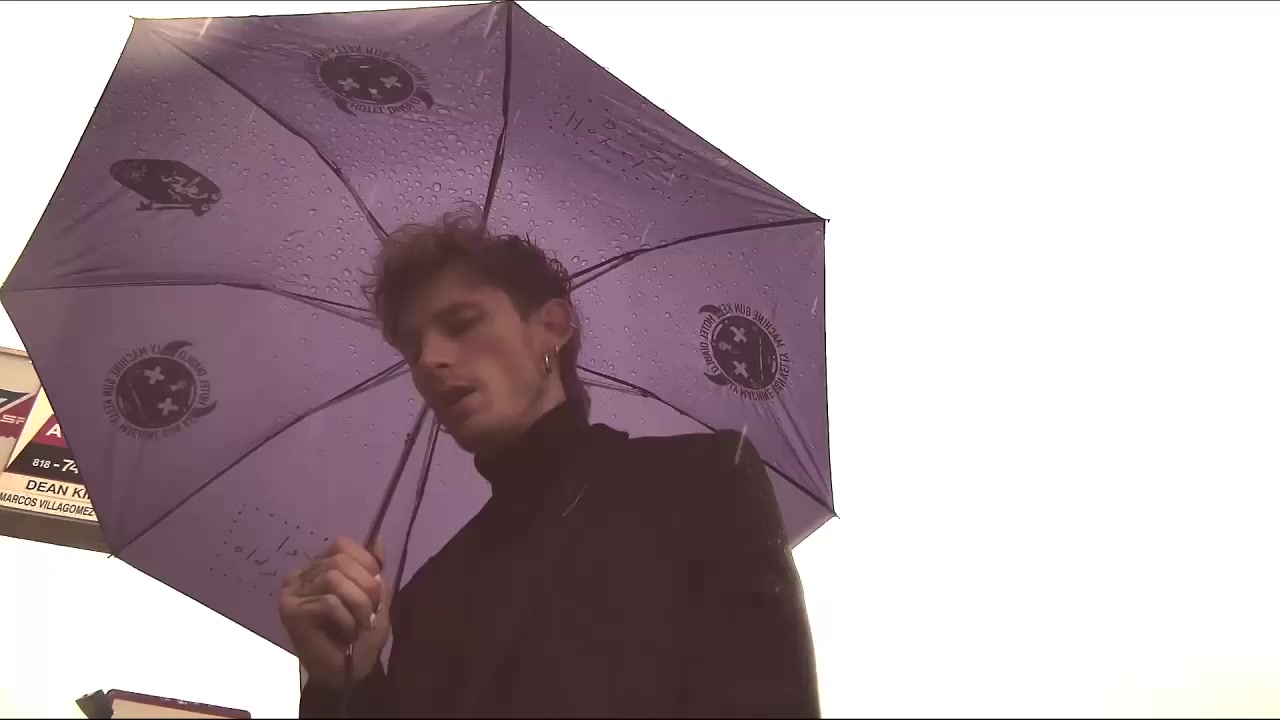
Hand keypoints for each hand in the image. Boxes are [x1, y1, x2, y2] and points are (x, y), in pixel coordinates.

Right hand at [280, 536, 389, 688]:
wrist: (350, 673)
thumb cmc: (360, 634)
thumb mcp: (375, 595)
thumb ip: (374, 566)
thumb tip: (379, 535)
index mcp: (319, 567)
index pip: (341, 544)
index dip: (365, 563)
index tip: (376, 590)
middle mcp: (301, 576)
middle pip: (338, 561)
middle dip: (366, 586)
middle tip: (370, 612)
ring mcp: (292, 593)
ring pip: (333, 580)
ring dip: (358, 604)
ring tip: (360, 624)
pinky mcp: (291, 613)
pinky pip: (327, 603)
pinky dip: (346, 619)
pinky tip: (346, 634)